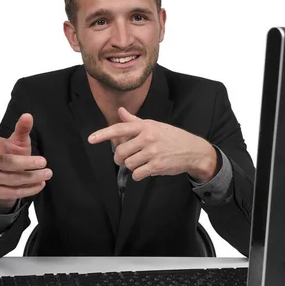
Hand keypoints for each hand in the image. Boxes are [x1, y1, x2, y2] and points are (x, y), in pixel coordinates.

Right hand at [0, 113, 51, 212]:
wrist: (5, 179)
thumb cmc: (11, 154)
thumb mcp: (18, 142)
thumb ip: (22, 129)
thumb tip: (28, 116)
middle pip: (6, 163)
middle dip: (27, 163)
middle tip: (44, 161)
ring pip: (13, 179)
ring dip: (33, 177)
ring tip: (48, 173)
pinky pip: (14, 192)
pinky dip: (30, 188)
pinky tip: (41, 184)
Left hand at [88, 107, 216, 181]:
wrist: (193, 150)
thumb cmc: (171, 137)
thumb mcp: (154, 125)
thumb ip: (135, 121)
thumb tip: (120, 111)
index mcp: (145, 126)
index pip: (120, 128)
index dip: (103, 134)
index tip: (91, 139)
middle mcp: (148, 137)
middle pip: (120, 151)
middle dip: (119, 157)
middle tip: (126, 158)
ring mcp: (152, 152)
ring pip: (128, 164)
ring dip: (131, 166)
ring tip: (142, 162)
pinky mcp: (157, 166)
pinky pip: (137, 174)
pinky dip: (138, 174)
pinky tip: (146, 169)